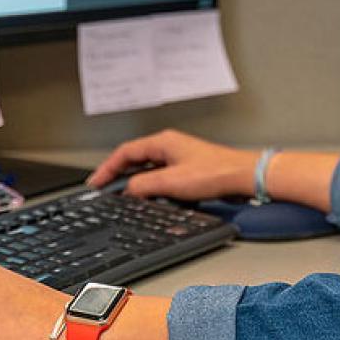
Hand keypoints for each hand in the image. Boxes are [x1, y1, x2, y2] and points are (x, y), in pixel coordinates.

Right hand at [87, 129, 257, 201]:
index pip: (125, 152)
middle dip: (118, 175)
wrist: (243, 177)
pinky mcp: (188, 170)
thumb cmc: (216, 172)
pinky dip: (150, 186)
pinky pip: (161, 176)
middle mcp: (170, 146)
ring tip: (123, 196)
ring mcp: (179, 158)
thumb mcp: (171, 182)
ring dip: (135, 182)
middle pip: (135, 159)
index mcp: (163, 142)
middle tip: (104, 190)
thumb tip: (127, 191)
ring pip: (148, 169)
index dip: (107, 168)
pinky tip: (150, 198)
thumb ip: (144, 185)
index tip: (95, 183)